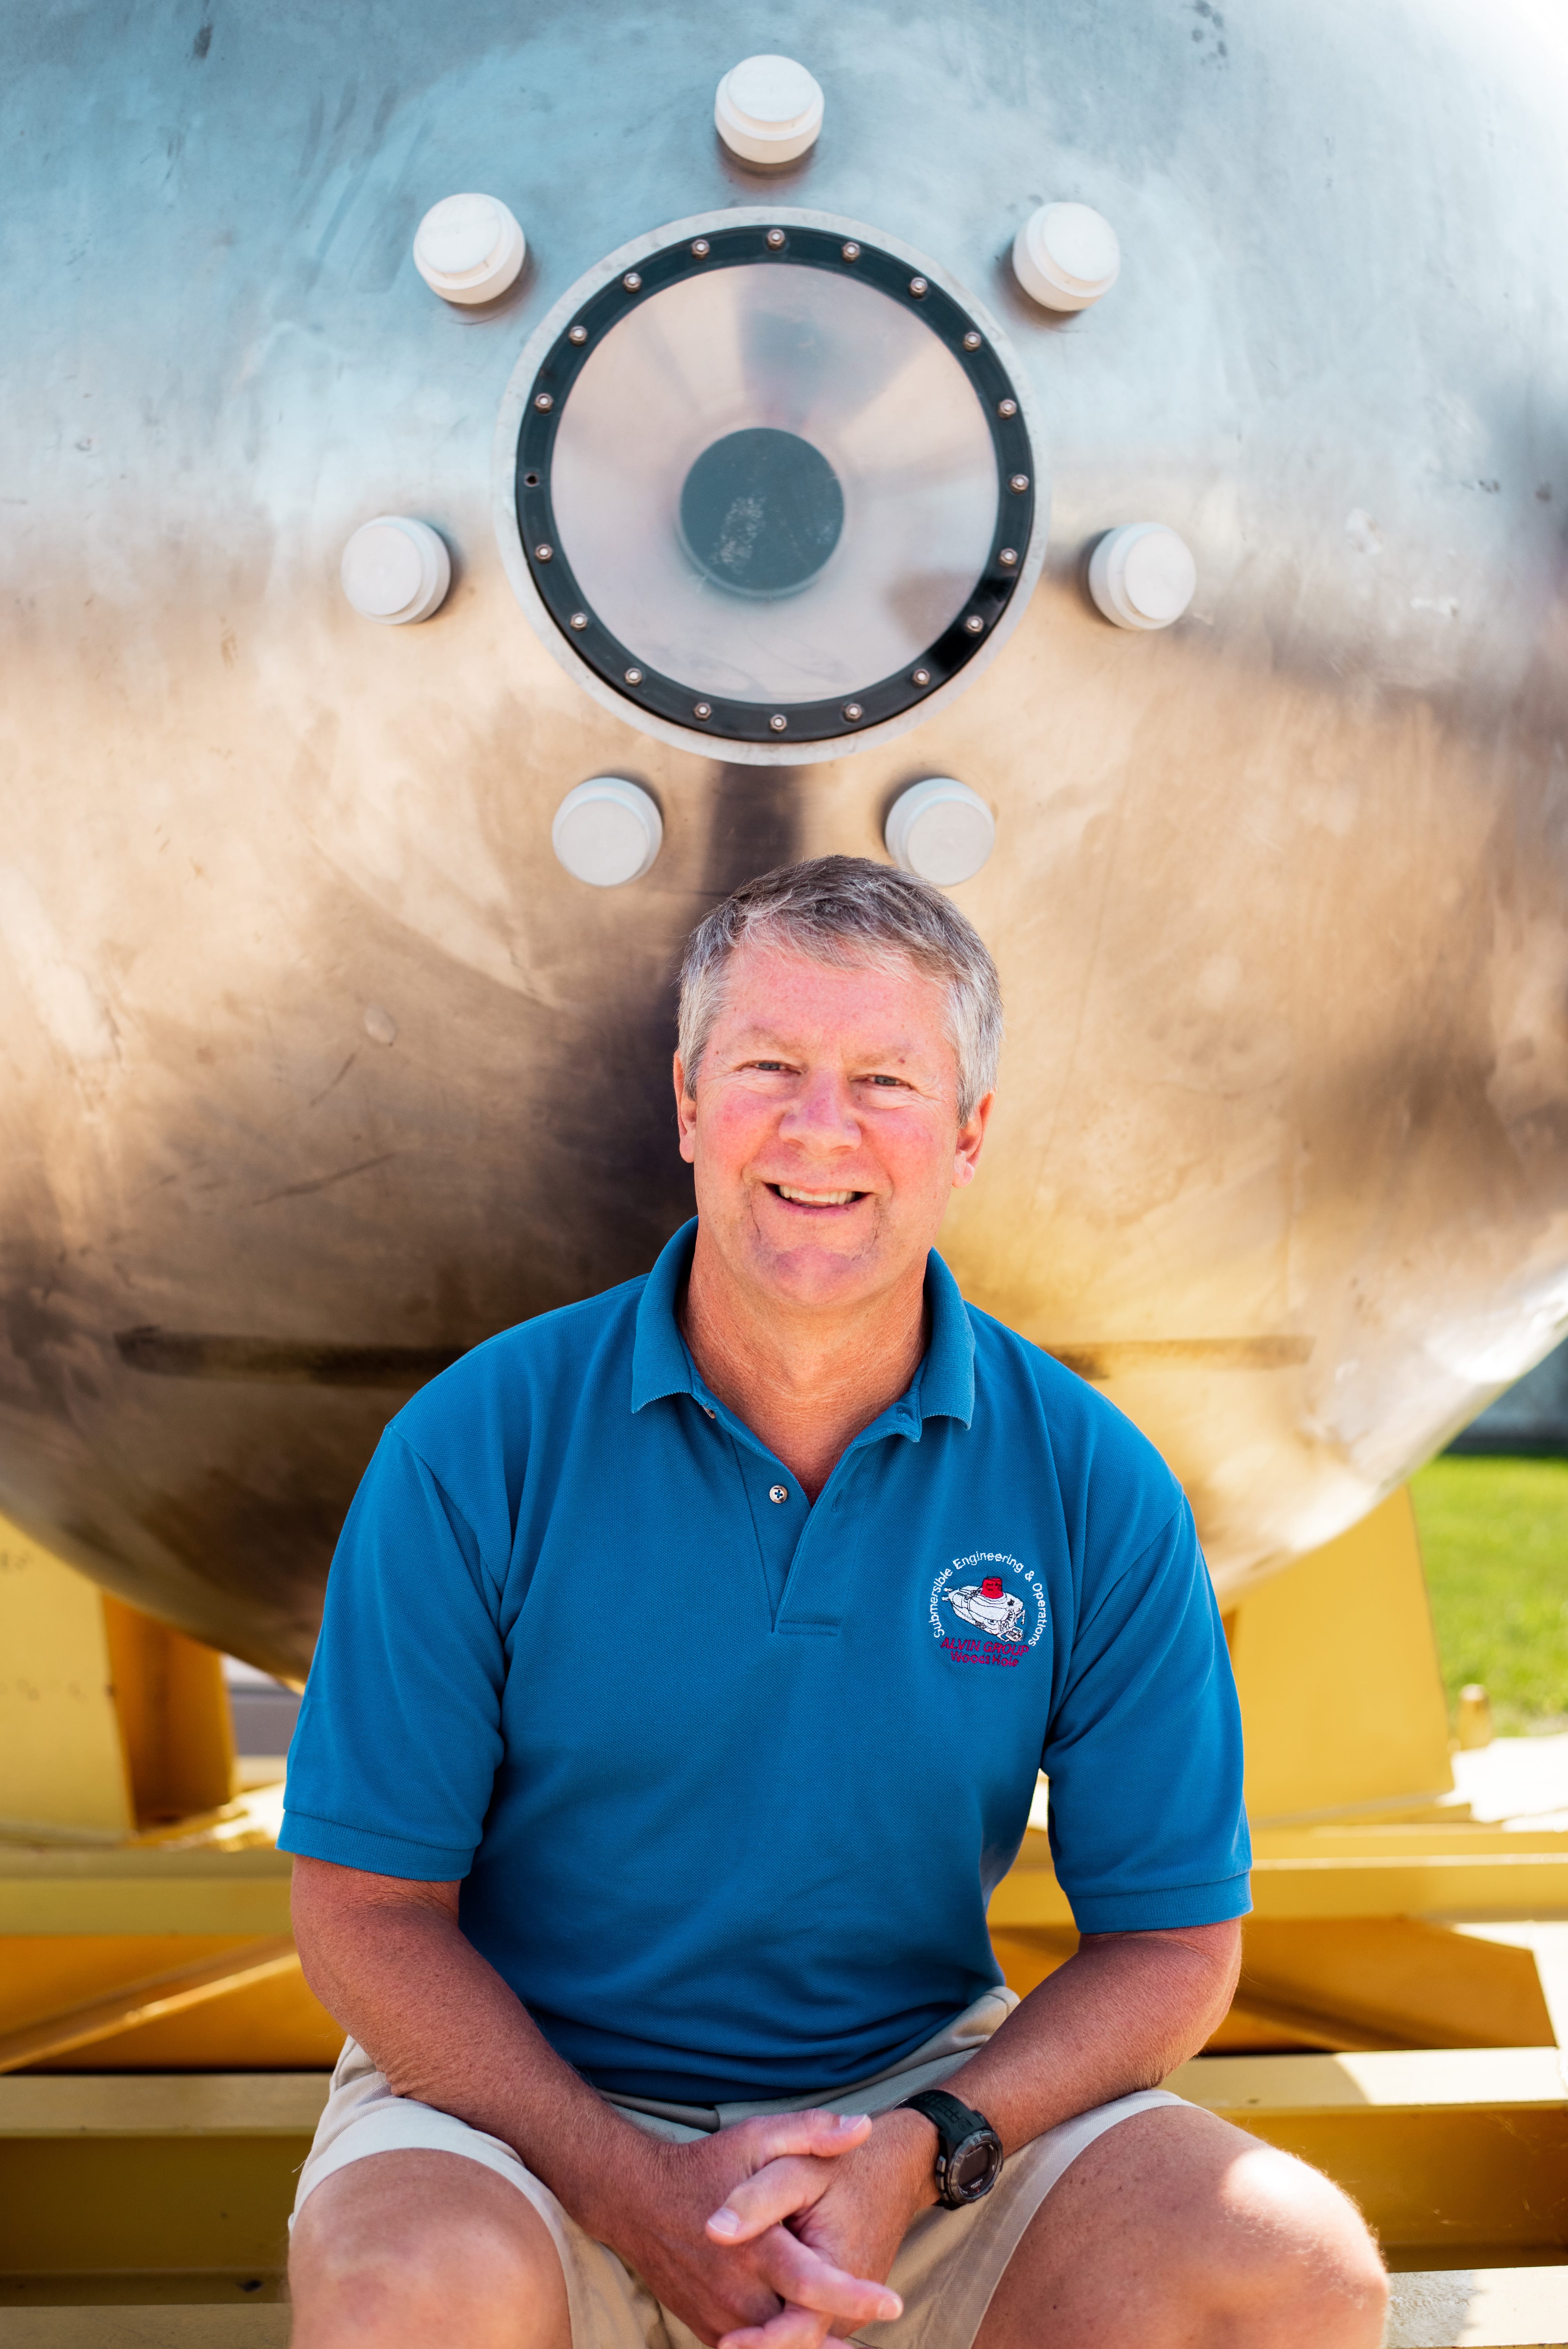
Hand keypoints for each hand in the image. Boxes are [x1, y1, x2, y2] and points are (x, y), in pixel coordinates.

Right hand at [589, 2108, 904, 2348]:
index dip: (854, 2296)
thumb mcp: (758, 2137)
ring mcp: (721, 2316)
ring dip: (813, 2347)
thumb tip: (863, 2127)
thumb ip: (811, 2132)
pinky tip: (808, 2343)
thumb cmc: (706, 2166)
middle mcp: (737, 2290)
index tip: (895, 2303)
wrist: (639, 2202)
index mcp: (754, 2246)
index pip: (810, 2283)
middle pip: (797, 2330)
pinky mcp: (709, 2329)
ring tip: (850, 2346)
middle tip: (884, 2323)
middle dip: (837, 2338)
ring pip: (775, 2347)